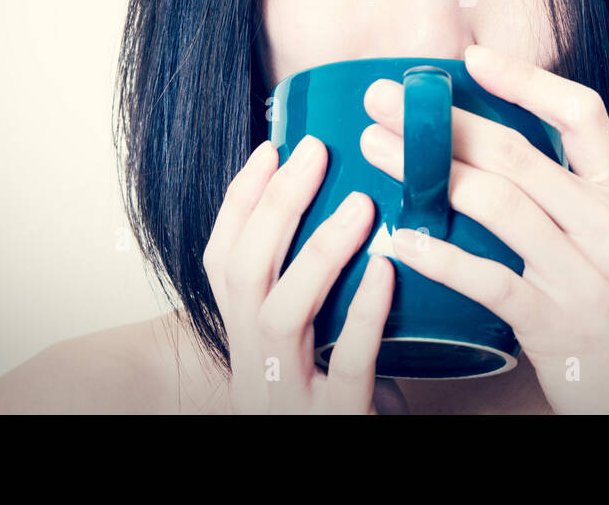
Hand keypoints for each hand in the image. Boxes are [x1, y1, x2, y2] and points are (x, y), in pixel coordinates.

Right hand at [202, 135, 399, 413]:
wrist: (314, 460)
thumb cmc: (315, 404)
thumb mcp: (293, 348)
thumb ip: (302, 291)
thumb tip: (337, 206)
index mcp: (240, 338)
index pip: (220, 258)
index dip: (239, 201)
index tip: (270, 147)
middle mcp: (250, 363)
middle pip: (242, 273)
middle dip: (274, 205)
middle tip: (315, 150)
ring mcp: (285, 395)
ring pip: (283, 314)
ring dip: (317, 251)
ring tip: (359, 203)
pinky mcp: (329, 422)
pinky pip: (346, 365)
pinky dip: (364, 315)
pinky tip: (388, 271)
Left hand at [359, 44, 608, 414]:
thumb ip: (568, 199)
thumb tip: (494, 153)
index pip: (583, 114)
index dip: (527, 80)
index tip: (473, 58)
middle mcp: (605, 226)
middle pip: (517, 152)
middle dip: (443, 120)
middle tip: (385, 98)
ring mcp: (581, 275)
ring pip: (497, 203)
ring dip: (426, 171)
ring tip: (377, 150)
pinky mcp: (555, 324)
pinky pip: (487, 279)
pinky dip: (437, 256)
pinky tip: (398, 239)